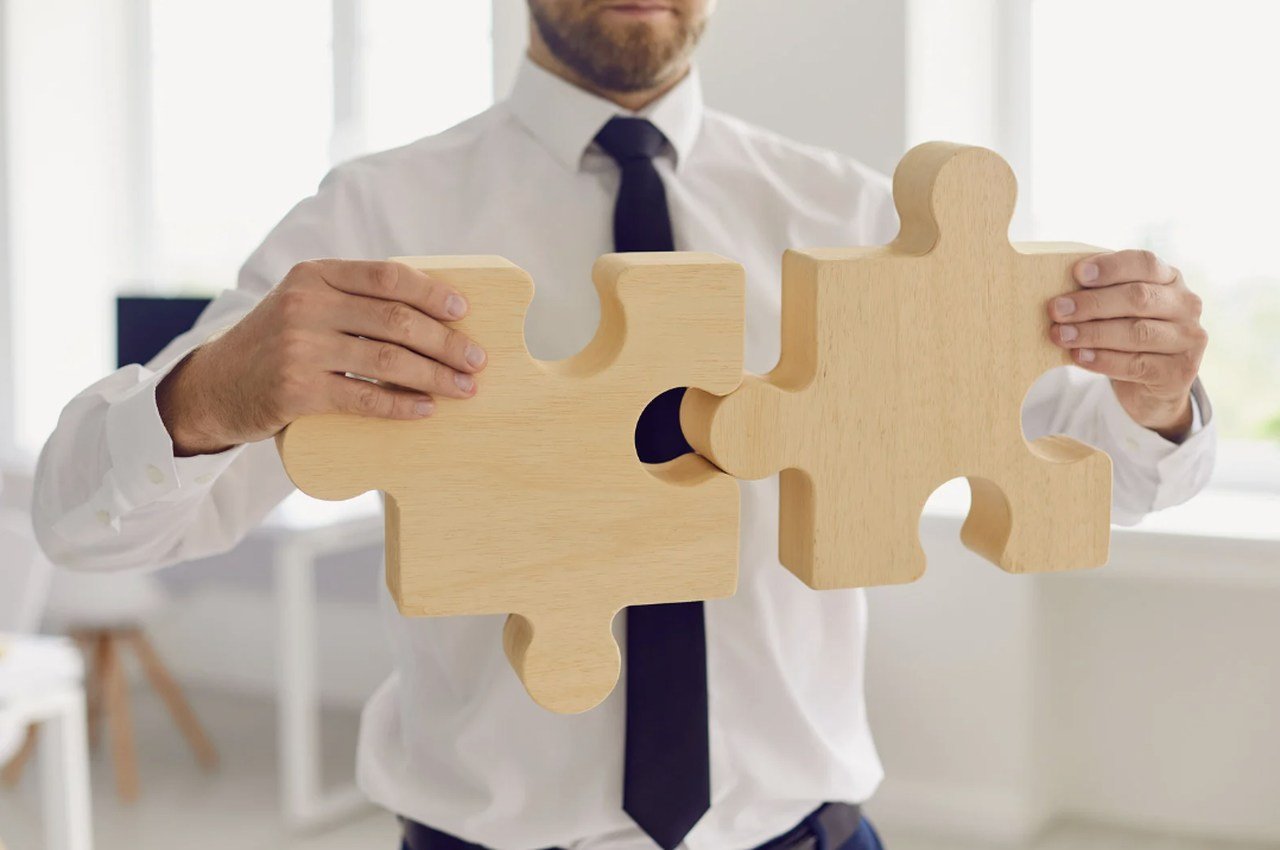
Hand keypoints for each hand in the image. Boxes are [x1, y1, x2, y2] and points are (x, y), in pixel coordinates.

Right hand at [157, 260, 486, 455]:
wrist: (215, 386)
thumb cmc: (279, 345)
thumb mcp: (307, 305)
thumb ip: (354, 300)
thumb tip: (435, 313)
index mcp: (315, 275)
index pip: (386, 275)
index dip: (432, 292)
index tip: (464, 311)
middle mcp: (306, 305)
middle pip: (395, 319)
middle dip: (446, 341)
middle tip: (477, 359)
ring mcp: (299, 347)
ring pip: (386, 359)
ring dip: (435, 375)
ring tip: (465, 387)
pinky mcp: (296, 390)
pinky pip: (364, 397)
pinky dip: (401, 404)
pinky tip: (426, 409)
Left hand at [1048, 249, 1207, 441]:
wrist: (1152, 383)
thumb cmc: (1127, 334)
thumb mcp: (1118, 309)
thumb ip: (1101, 293)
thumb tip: (1061, 292)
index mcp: (1170, 278)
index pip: (1144, 263)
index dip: (1111, 267)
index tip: (1077, 273)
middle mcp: (1186, 305)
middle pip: (1138, 298)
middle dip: (1092, 303)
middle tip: (1056, 310)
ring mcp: (1188, 338)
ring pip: (1137, 332)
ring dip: (1093, 333)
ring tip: (1061, 335)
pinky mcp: (1180, 370)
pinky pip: (1137, 364)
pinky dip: (1104, 360)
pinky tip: (1080, 356)